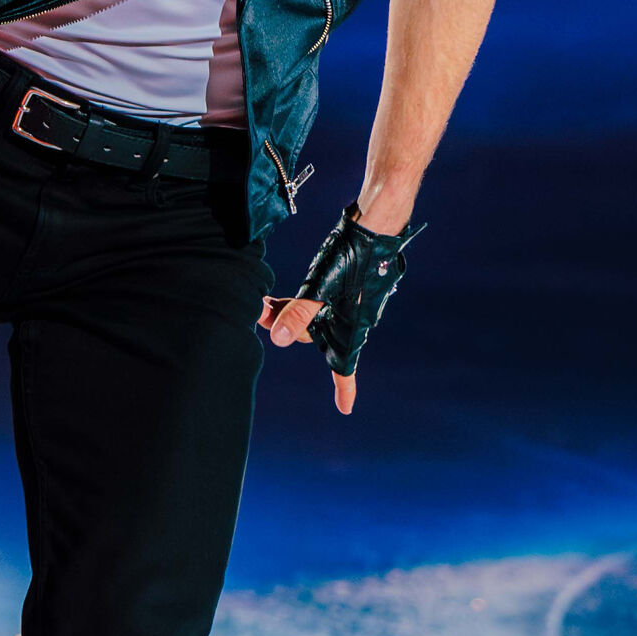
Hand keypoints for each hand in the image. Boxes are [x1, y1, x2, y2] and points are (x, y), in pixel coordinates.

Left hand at [259, 207, 422, 417]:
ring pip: (313, 316)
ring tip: (263, 301)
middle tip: (258, 312)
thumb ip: (298, 313)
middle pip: (313, 336)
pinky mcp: (345, 286)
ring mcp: (349, 303)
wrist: (377, 226)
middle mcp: (351, 319)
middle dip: (285, 327)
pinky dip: (300, 300)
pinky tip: (283, 294)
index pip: (344, 366)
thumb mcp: (322, 288)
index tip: (344, 409)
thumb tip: (276, 339)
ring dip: (287, 311)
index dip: (344, 389)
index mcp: (350, 328)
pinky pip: (318, 302)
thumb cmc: (355, 258)